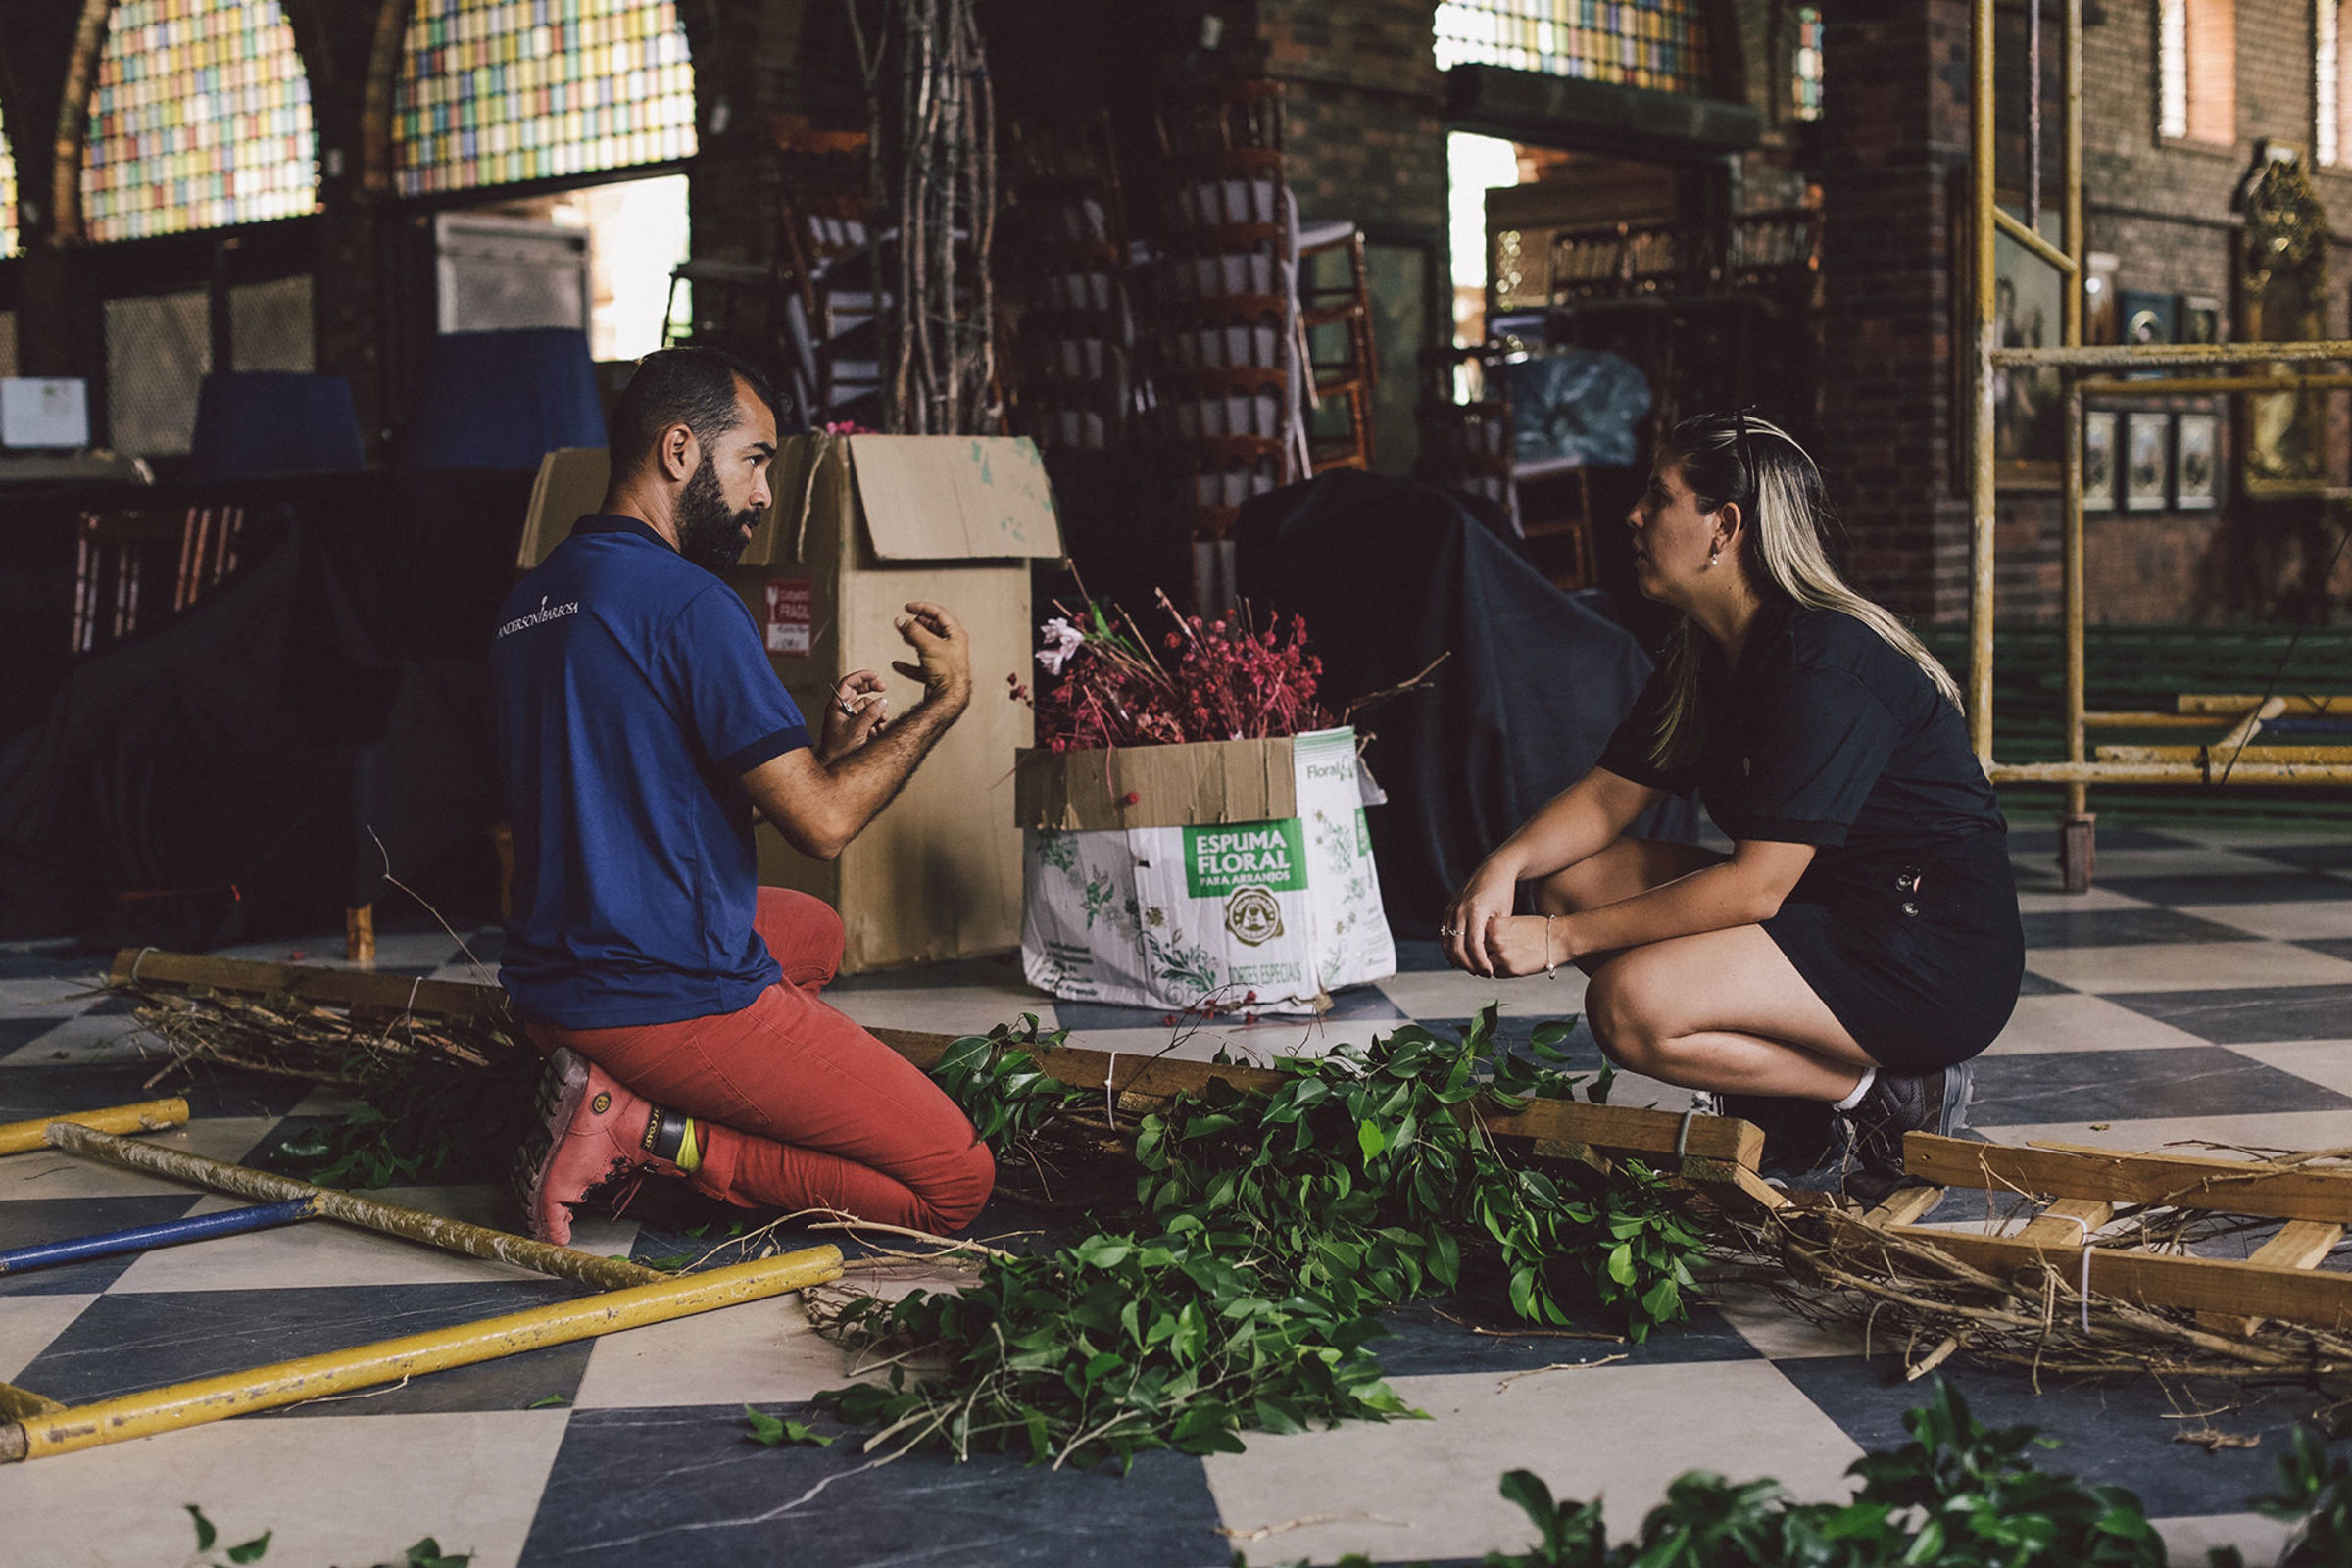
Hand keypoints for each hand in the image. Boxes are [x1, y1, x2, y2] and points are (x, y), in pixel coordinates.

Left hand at [816, 669, 889, 762]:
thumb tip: (883, 701)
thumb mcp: (857, 730)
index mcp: (837, 706)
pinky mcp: (857, 727)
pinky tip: (876, 732)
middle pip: (859, 692)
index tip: (875, 675)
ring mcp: (850, 718)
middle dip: (873, 690)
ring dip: (877, 713)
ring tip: (881, 723)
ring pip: (868, 707)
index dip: (862, 676)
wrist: (834, 766)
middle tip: (884, 688)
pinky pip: (870, 719)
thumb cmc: (838, 750)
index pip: (848, 683)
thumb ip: (871, 714)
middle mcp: (843, 710)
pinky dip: (876, 723)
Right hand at [891, 601, 971, 709]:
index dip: (922, 607)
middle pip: (933, 629)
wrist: (949, 698)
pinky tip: (897, 664)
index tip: (908, 607)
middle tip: (905, 622)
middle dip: (917, 624)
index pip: (939, 613)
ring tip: (903, 636)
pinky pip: (920, 667)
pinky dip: (908, 665)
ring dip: (913, 640)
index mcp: (955, 635)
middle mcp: (952, 647)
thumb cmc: (947, 672)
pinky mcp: (936, 675)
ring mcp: (944, 661)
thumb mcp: (928, 645)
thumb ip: (913, 631)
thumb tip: (901, 621)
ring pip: (926, 646)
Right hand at [1442, 862, 1517, 976]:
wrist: (1496, 869)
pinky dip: (1451, 948)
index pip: (1473, 945)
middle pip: (1457, 947)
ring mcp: (1452, 908)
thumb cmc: (1505, 892)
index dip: (1480, 963)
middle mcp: (1460, 909)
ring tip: (1473, 967)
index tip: (1489, 972)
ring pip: (1447, 943)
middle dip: (1469, 965)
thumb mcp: (1504, 915)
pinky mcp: (1449, 908)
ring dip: (1458, 959)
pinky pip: (1444, 933)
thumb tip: (1488, 959)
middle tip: (1482, 973)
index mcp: (1476, 910)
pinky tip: (1462, 958)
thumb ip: (1494, 935)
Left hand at [1481, 914, 1567, 978]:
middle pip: (1481, 952)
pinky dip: (1503, 972)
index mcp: (1494, 925)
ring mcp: (1501, 955)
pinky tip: (1516, 963)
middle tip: (1503, 952)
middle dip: (1489, 953)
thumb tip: (1482, 943)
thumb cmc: (1539, 929)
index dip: (1485, 942)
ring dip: (1495, 964)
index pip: (1478, 938)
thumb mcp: (1513, 922)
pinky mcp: (1510, 969)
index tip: (1491, 943)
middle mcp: (1494, 940)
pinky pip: (1498, 974)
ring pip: (1487, 965)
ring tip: (1511, 957)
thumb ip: (1496, 931)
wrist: (1558, 938)